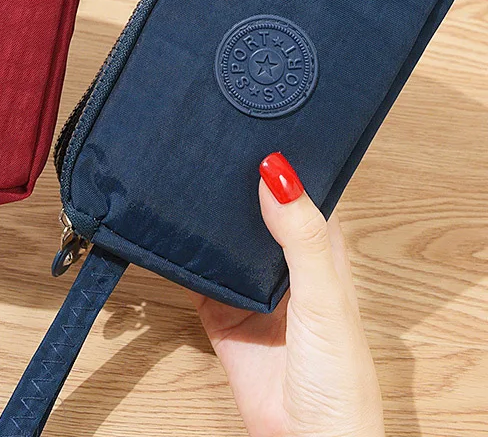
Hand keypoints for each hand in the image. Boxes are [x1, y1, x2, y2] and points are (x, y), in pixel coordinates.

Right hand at [191, 152, 384, 436]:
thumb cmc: (339, 376)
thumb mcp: (324, 296)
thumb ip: (301, 237)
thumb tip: (276, 173)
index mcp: (319, 252)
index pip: (300, 193)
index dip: (281, 163)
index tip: (253, 127)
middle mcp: (283, 264)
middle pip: (254, 211)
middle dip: (233, 183)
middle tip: (203, 141)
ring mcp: (249, 287)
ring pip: (223, 239)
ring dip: (205, 216)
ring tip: (181, 172)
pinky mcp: (219, 312)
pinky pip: (195, 275)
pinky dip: (180, 256)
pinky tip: (165, 230)